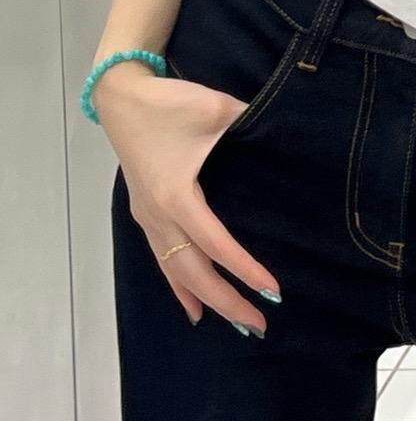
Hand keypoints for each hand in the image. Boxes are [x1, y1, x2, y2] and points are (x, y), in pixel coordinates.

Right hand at [99, 58, 281, 331]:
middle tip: (259, 326)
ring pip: (175, 271)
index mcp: (176, 196)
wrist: (121, 95)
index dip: (244, 270)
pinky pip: (162, 259)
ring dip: (204, 299)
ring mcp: (148, 216)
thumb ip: (253, 126)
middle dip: (226, 301)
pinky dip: (178, 286)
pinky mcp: (144, 211)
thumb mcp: (218, 111)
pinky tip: (192, 307)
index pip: (216, 245)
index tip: (273, 291)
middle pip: (193, 271)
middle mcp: (159, 215)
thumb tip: (288, 134)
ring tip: (235, 324)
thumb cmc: (170, 104)